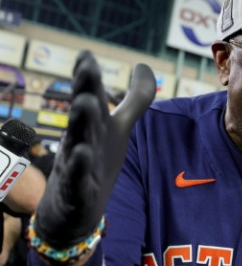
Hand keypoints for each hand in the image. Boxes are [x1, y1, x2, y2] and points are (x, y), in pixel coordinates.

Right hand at [34, 51, 155, 249]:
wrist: (73, 210)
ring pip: (79, 138)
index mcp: (94, 123)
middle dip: (85, 88)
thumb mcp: (119, 126)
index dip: (90, 75)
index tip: (86, 55)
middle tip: (86, 67)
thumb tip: (144, 66)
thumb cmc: (96, 159)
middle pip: (85, 110)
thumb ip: (135, 99)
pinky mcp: (78, 190)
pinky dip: (80, 166)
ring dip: (81, 121)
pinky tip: (82, 154)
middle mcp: (83, 137)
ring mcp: (77, 163)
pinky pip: (78, 177)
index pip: (92, 93)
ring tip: (84, 103)